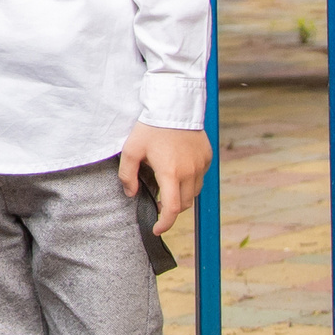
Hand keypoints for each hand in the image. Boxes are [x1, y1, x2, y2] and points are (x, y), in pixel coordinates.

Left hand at [121, 121, 212, 236]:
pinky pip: (200, 176)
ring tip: (168, 187)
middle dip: (172, 209)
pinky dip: (191, 180)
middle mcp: (190, 172)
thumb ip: (127, 175)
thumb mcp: (131, 150)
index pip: (172, 210)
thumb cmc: (150, 127)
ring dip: (182, 195)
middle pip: (184, 204)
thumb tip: (131, 193)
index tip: (157, 229)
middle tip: (159, 204)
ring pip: (194, 192)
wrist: (173, 105)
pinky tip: (179, 170)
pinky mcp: (207, 156)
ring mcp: (201, 164)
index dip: (165, 224)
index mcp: (171, 173)